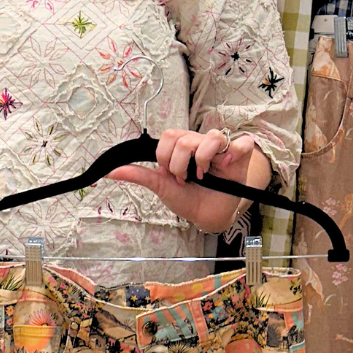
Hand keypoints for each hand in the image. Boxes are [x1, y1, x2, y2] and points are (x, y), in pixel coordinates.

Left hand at [109, 129, 270, 233]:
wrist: (208, 216)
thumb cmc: (187, 198)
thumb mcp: (161, 186)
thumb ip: (139, 175)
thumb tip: (110, 171)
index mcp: (182, 147)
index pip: (170, 136)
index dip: (166, 157)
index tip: (171, 175)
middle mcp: (201, 144)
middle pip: (186, 138)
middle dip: (180, 164)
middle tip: (185, 179)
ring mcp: (221, 149)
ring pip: (211, 136)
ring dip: (203, 159)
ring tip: (204, 175)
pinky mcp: (239, 156)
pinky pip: (241, 142)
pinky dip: (235, 150)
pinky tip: (226, 164)